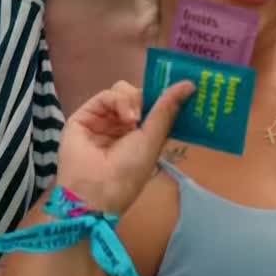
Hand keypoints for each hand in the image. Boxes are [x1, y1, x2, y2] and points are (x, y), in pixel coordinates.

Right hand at [56, 78, 194, 215]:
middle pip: (138, 95)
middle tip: (152, 110)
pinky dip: (118, 100)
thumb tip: (189, 84)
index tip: (179, 88)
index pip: (153, 105)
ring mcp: (103, 119)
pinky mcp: (85, 115)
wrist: (95, 191)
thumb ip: (166, 110)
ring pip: (122, 91)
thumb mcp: (153, 140)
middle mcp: (121, 125)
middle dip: (148, 98)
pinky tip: (126, 117)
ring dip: (133, 100)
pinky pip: (105, 95)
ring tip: (134, 120)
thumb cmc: (129, 172)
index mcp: (140, 134)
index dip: (164, 97)